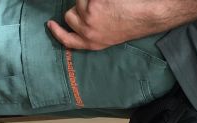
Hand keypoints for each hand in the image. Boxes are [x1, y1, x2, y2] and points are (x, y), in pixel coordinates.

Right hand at [46, 0, 176, 50]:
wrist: (146, 16)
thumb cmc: (131, 24)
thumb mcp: (109, 37)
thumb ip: (92, 34)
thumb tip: (78, 23)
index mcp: (92, 43)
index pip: (67, 40)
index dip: (57, 32)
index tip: (50, 24)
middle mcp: (87, 32)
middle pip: (69, 16)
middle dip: (79, 10)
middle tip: (96, 9)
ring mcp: (89, 16)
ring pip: (79, 2)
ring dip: (89, 0)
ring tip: (107, 4)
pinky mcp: (92, 3)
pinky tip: (108, 3)